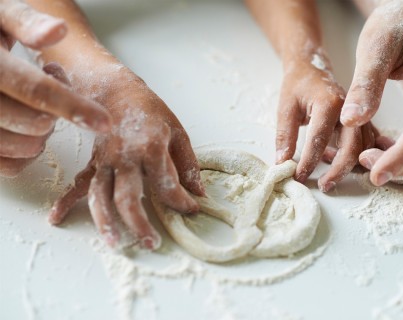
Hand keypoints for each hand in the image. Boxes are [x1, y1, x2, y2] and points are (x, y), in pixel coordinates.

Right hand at [0, 0, 110, 176]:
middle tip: (51, 93)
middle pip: (33, 123)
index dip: (74, 106)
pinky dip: (25, 154)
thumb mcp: (1, 15)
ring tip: (35, 109)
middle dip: (57, 115)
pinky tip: (25, 129)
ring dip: (42, 135)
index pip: (36, 89)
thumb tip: (57, 31)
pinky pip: (7, 165)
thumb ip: (27, 23)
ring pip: (21, 147)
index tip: (104, 121)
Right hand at [48, 72, 204, 249]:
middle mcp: (125, 158)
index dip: (182, 202)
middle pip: (127, 198)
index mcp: (150, 148)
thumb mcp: (178, 133)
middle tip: (151, 243)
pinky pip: (79, 184)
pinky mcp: (94, 162)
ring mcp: (105, 161)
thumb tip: (199, 193)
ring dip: (105, 222)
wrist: (118, 90)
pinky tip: (56, 218)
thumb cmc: (151, 111)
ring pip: (100, 196)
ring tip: (113, 243)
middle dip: (139, 224)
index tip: (192, 209)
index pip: (167, 186)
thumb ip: (188, 165)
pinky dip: (65, 201)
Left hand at [276, 54, 378, 190]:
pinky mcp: (363, 121)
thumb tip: (282, 162)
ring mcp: (360, 115)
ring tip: (330, 179)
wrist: (312, 68)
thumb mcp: (285, 107)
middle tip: (323, 186)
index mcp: (329, 102)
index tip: (299, 176)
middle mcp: (349, 110)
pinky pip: (367, 144)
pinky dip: (358, 158)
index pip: (319, 138)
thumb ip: (285, 135)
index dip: (309, 161)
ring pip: (364, 148)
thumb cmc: (297, 86)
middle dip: (338, 171)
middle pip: (352, 147)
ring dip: (350, 167)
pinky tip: (339, 164)